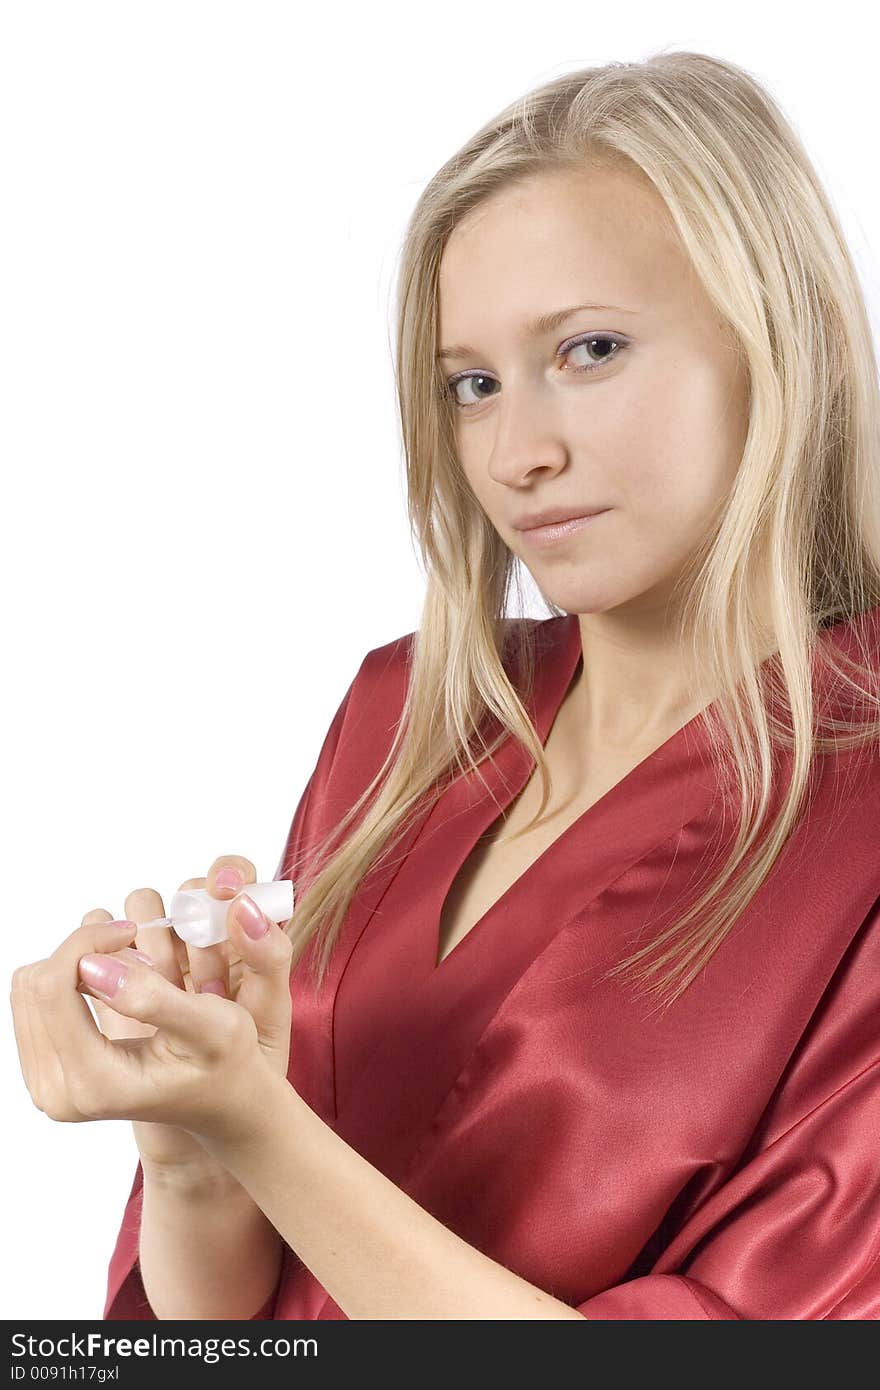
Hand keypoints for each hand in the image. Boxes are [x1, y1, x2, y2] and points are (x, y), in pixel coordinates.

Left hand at [9, 875, 292, 1150]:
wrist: (220, 1098)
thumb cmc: (225, 1061)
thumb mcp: (212, 1025)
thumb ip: (153, 998)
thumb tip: (91, 968)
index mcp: (95, 1084)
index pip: (52, 988)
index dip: (86, 943)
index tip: (129, 930)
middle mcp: (58, 1093)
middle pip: (34, 985)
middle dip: (83, 952)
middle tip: (136, 954)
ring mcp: (45, 1085)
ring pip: (29, 988)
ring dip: (76, 963)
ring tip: (128, 971)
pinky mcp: (44, 1071)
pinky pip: (33, 1002)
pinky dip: (69, 979)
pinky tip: (109, 984)